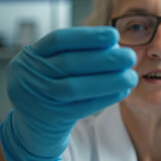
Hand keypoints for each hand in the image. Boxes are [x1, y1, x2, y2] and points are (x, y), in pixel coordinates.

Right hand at [0, 27, 137, 160]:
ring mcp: (37, 98)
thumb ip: (75, 54)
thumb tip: (115, 45)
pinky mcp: (51, 118)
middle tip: (130, 56)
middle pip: (69, 64)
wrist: (33, 125)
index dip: (87, 36)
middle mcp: (28, 76)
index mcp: (29, 57)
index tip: (114, 35)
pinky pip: (82, 107)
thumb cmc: (50, 87)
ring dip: (108, 81)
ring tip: (132, 76)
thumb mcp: (50, 66)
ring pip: (75, 87)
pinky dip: (105, 98)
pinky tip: (123, 91)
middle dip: (104, 59)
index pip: (58, 40)